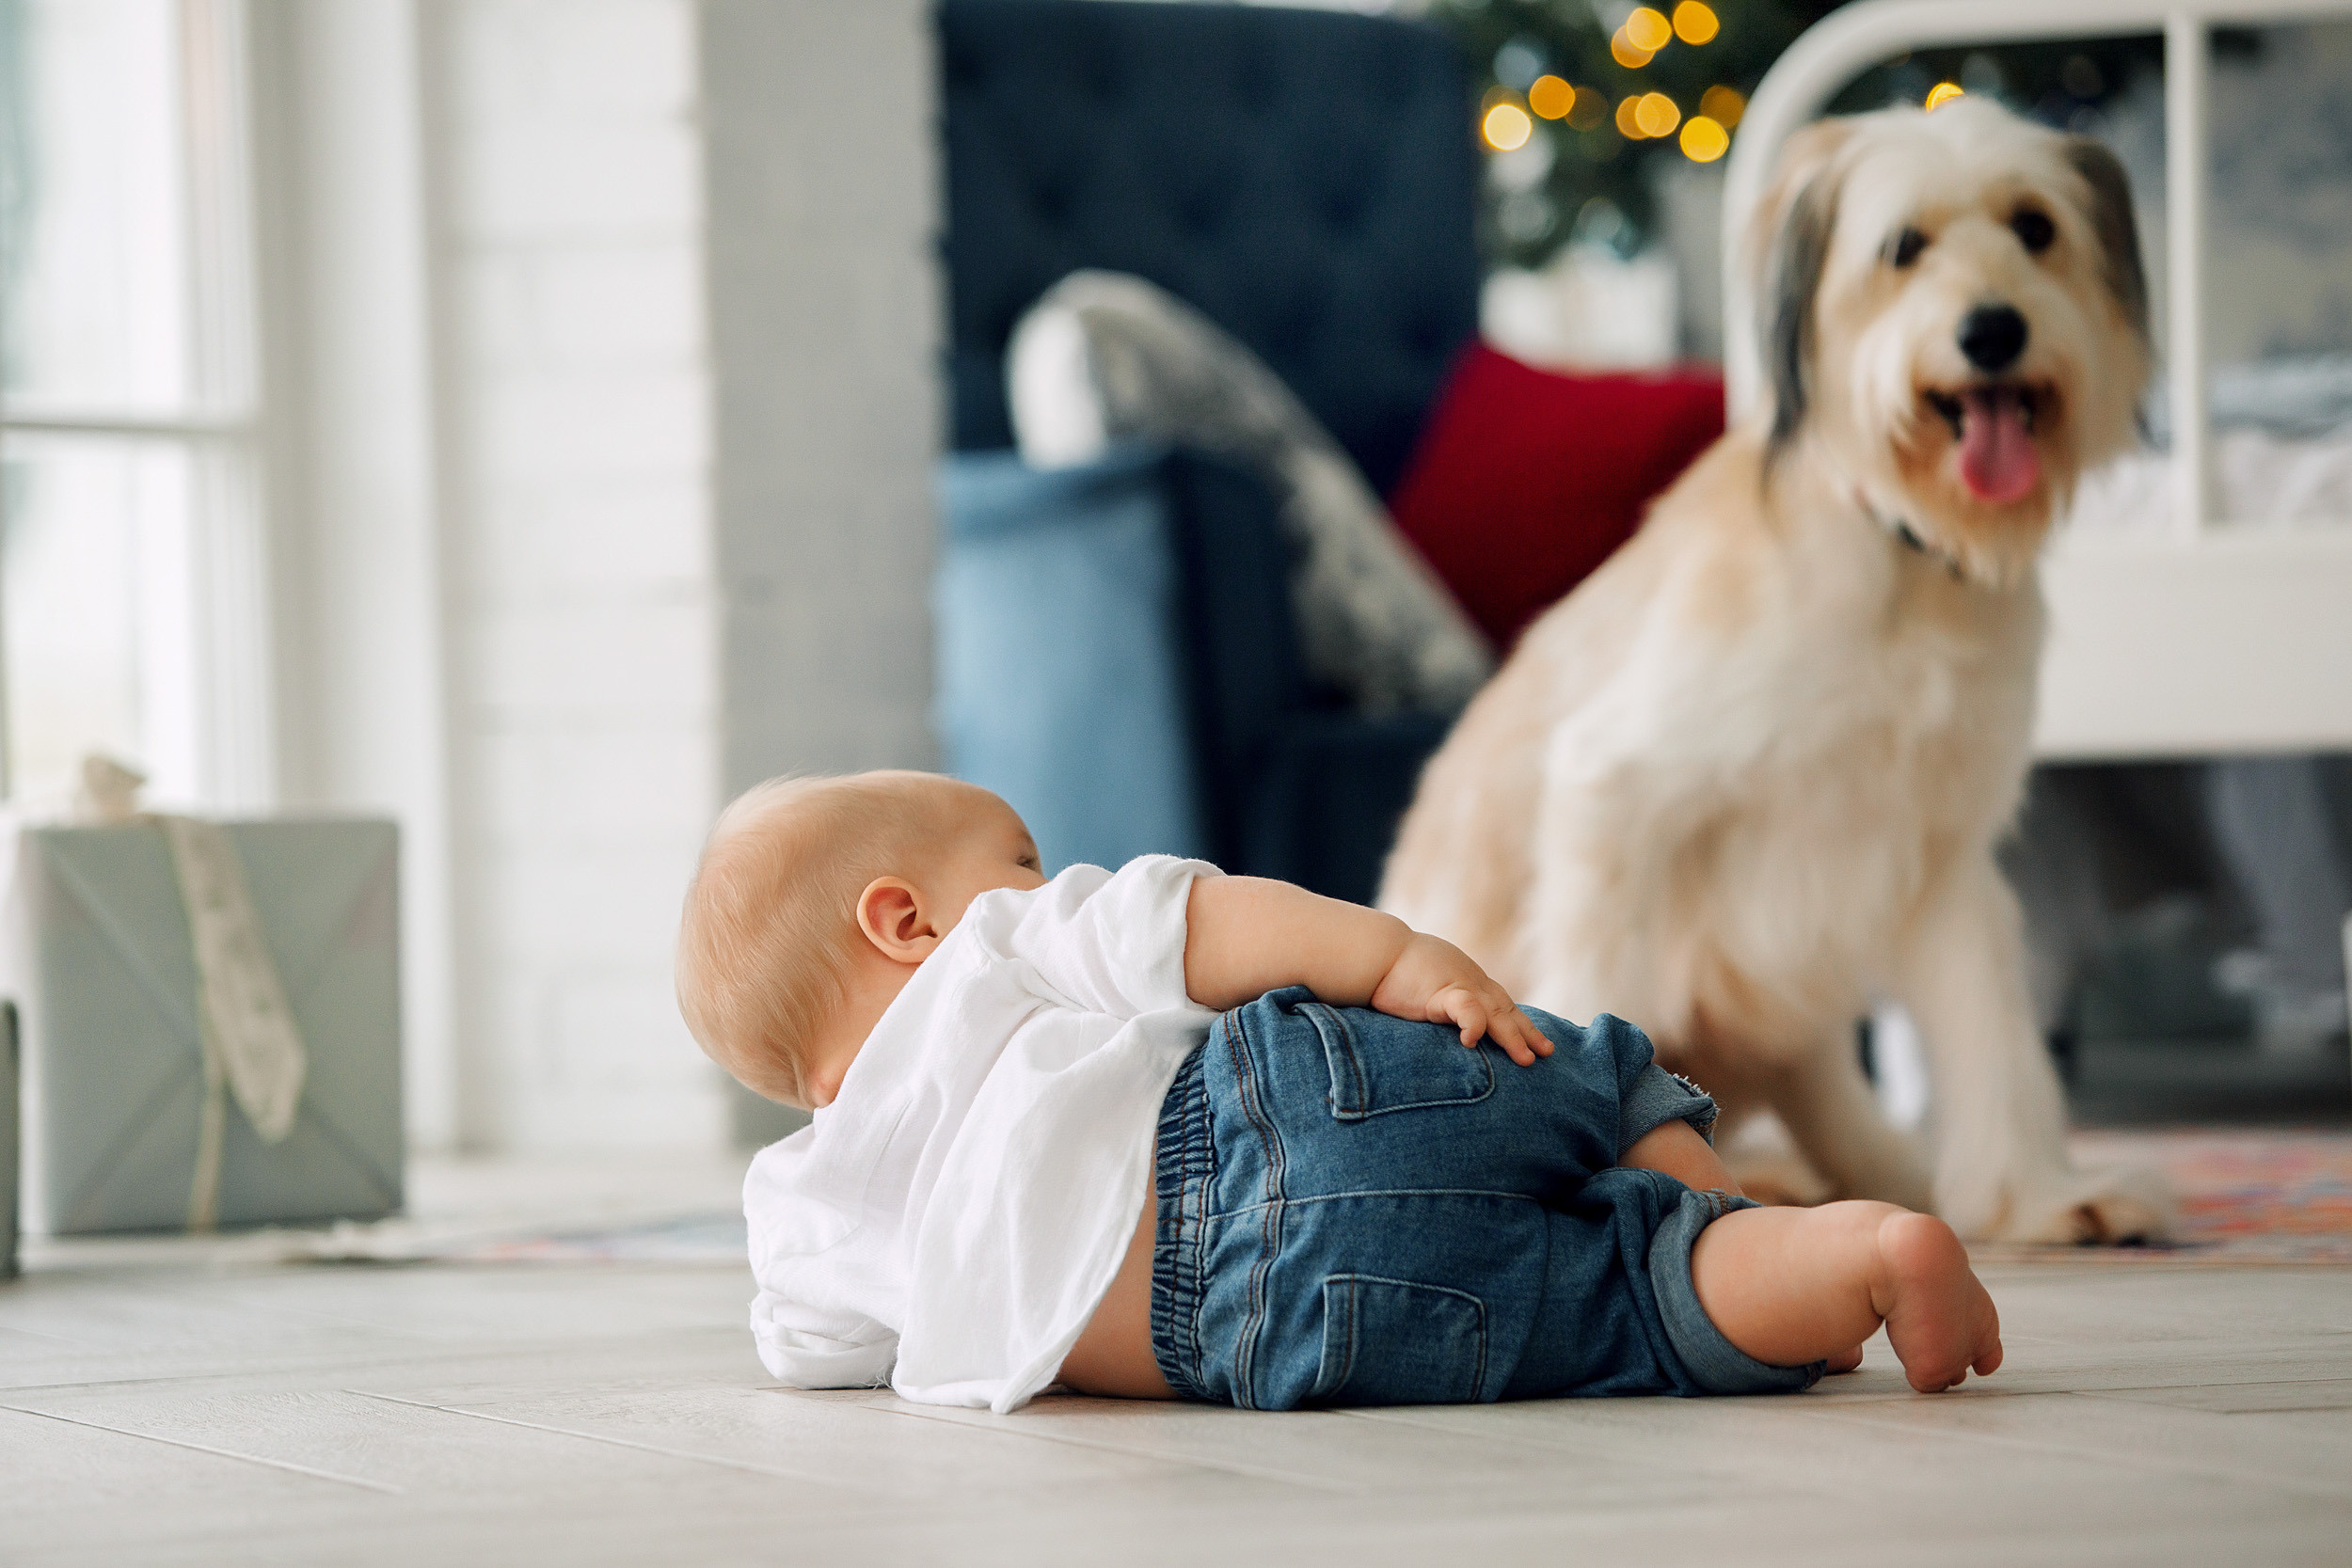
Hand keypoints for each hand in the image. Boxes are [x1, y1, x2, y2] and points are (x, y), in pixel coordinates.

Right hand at [1368, 934, 1552, 1066]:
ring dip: (1513, 1037)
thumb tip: (1440, 1017)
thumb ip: (1441, 1000)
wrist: (1374, 950)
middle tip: (1547, 1051)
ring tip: (1527, 1059)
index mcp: (1466, 980)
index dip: (1518, 1020)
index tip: (1535, 1038)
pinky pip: (1466, 1009)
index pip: (1499, 1002)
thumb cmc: (1392, 967)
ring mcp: (1458, 985)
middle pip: (1506, 1009)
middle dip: (1527, 1032)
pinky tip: (1473, 1041)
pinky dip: (1474, 1024)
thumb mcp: (1426, 982)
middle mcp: (1470, 981)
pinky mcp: (1440, 993)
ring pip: (1495, 1013)